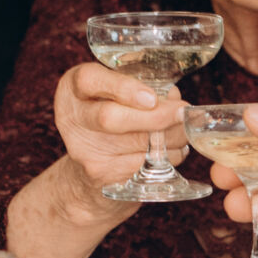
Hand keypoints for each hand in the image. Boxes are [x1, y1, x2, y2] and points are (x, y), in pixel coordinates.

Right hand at [50, 64, 187, 219]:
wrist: (84, 178)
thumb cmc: (108, 122)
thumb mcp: (113, 95)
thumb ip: (140, 86)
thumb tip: (174, 98)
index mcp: (73, 89)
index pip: (89, 80)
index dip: (122, 87)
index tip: (151, 97)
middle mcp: (73, 120)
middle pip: (112, 117)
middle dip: (156, 115)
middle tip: (183, 112)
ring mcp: (85, 152)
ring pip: (136, 143)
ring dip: (172, 136)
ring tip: (184, 129)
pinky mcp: (102, 176)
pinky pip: (145, 164)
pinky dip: (169, 156)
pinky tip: (175, 149)